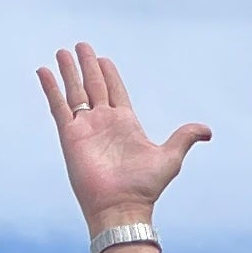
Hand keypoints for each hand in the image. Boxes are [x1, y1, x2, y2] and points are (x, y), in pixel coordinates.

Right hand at [37, 42, 209, 228]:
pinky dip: (50, 88)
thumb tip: (208, 131)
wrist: (121, 207)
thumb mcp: (171, 157)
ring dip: (68, 71)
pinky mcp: (70, 136)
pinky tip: (43, 71)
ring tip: (62, 52)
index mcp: (125, 123)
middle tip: (81, 45)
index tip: (102, 58)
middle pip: (93, 85)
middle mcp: (103, 122)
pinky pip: (58, 106)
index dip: (108, 73)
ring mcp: (85, 128)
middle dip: (87, 65)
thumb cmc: (145, 187)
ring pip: (74, 92)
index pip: (115, 90)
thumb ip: (185, 137)